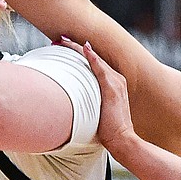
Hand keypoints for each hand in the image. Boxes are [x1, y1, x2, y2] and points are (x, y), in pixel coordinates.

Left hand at [60, 37, 136, 153]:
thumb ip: (89, 102)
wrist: (122, 139)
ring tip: (62, 41)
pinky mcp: (112, 89)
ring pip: (95, 59)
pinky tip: (85, 49)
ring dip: (78, 49)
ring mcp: (116, 83)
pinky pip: (101, 70)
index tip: (61, 48)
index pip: (93, 63)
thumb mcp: (97, 111)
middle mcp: (116, 79)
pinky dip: (93, 58)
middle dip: (74, 47)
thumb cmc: (109, 130)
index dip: (77, 54)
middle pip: (92, 57)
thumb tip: (72, 102)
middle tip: (57, 40)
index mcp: (112, 83)